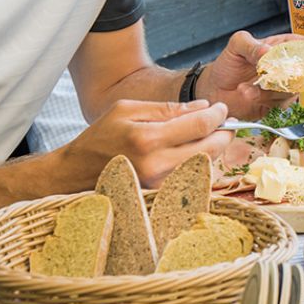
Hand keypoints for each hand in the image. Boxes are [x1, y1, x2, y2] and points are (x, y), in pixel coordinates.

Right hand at [60, 98, 231, 188]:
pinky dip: (202, 164)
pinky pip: (193, 179)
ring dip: (215, 148)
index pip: (200, 126)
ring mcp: (159, 186)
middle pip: (211, 149)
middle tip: (227, 121)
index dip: (218, 115)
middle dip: (225, 132)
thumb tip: (204, 107)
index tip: (223, 108)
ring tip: (211, 134)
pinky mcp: (161, 197)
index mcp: (147, 138)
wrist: (76, 173)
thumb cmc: (101, 137)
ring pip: (206, 165)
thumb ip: (168, 108)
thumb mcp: (128, 109)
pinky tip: (197, 152)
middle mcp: (156, 166)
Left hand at [200, 30, 303, 118]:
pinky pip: (280, 103)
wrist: (215, 89)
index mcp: (287, 46)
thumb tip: (267, 52)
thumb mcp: (237, 45)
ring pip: (293, 89)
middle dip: (291, 75)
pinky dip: (262, 98)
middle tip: (267, 74)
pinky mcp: (278, 103)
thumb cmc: (228, 63)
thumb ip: (250, 44)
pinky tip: (246, 92)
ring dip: (268, 89)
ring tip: (245, 86)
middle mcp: (291, 66)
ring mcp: (286, 86)